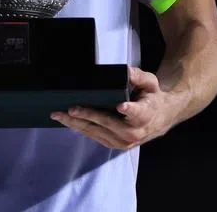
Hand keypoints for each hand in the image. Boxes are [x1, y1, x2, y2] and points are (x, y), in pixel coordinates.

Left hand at [51, 66, 179, 149]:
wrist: (158, 118)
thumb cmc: (150, 97)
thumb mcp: (150, 83)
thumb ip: (139, 76)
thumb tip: (126, 71)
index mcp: (146, 113)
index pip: (138, 113)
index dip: (129, 110)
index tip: (121, 106)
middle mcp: (135, 131)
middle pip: (109, 124)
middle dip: (89, 116)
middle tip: (71, 109)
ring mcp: (124, 141)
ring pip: (97, 132)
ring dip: (77, 124)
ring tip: (59, 115)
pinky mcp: (114, 144)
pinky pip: (94, 136)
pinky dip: (80, 128)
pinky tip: (66, 121)